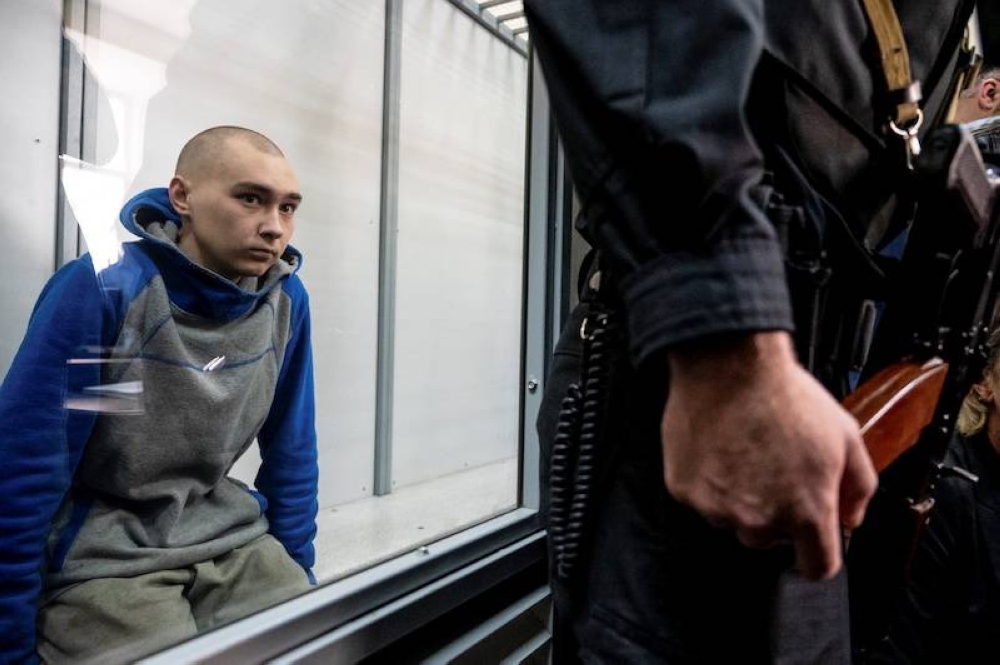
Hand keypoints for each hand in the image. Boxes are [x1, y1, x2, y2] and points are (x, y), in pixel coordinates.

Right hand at [663, 331, 876, 579]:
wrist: (727, 365)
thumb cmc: (784, 395)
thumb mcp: (846, 435)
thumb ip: (859, 487)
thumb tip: (850, 517)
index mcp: (806, 511)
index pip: (817, 567)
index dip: (817, 553)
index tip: (811, 541)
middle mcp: (759, 519)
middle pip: (769, 541)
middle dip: (776, 514)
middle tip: (775, 470)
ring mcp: (718, 507)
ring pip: (732, 520)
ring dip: (740, 499)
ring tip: (745, 453)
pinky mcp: (685, 491)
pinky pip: (701, 499)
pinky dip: (709, 481)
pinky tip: (720, 448)